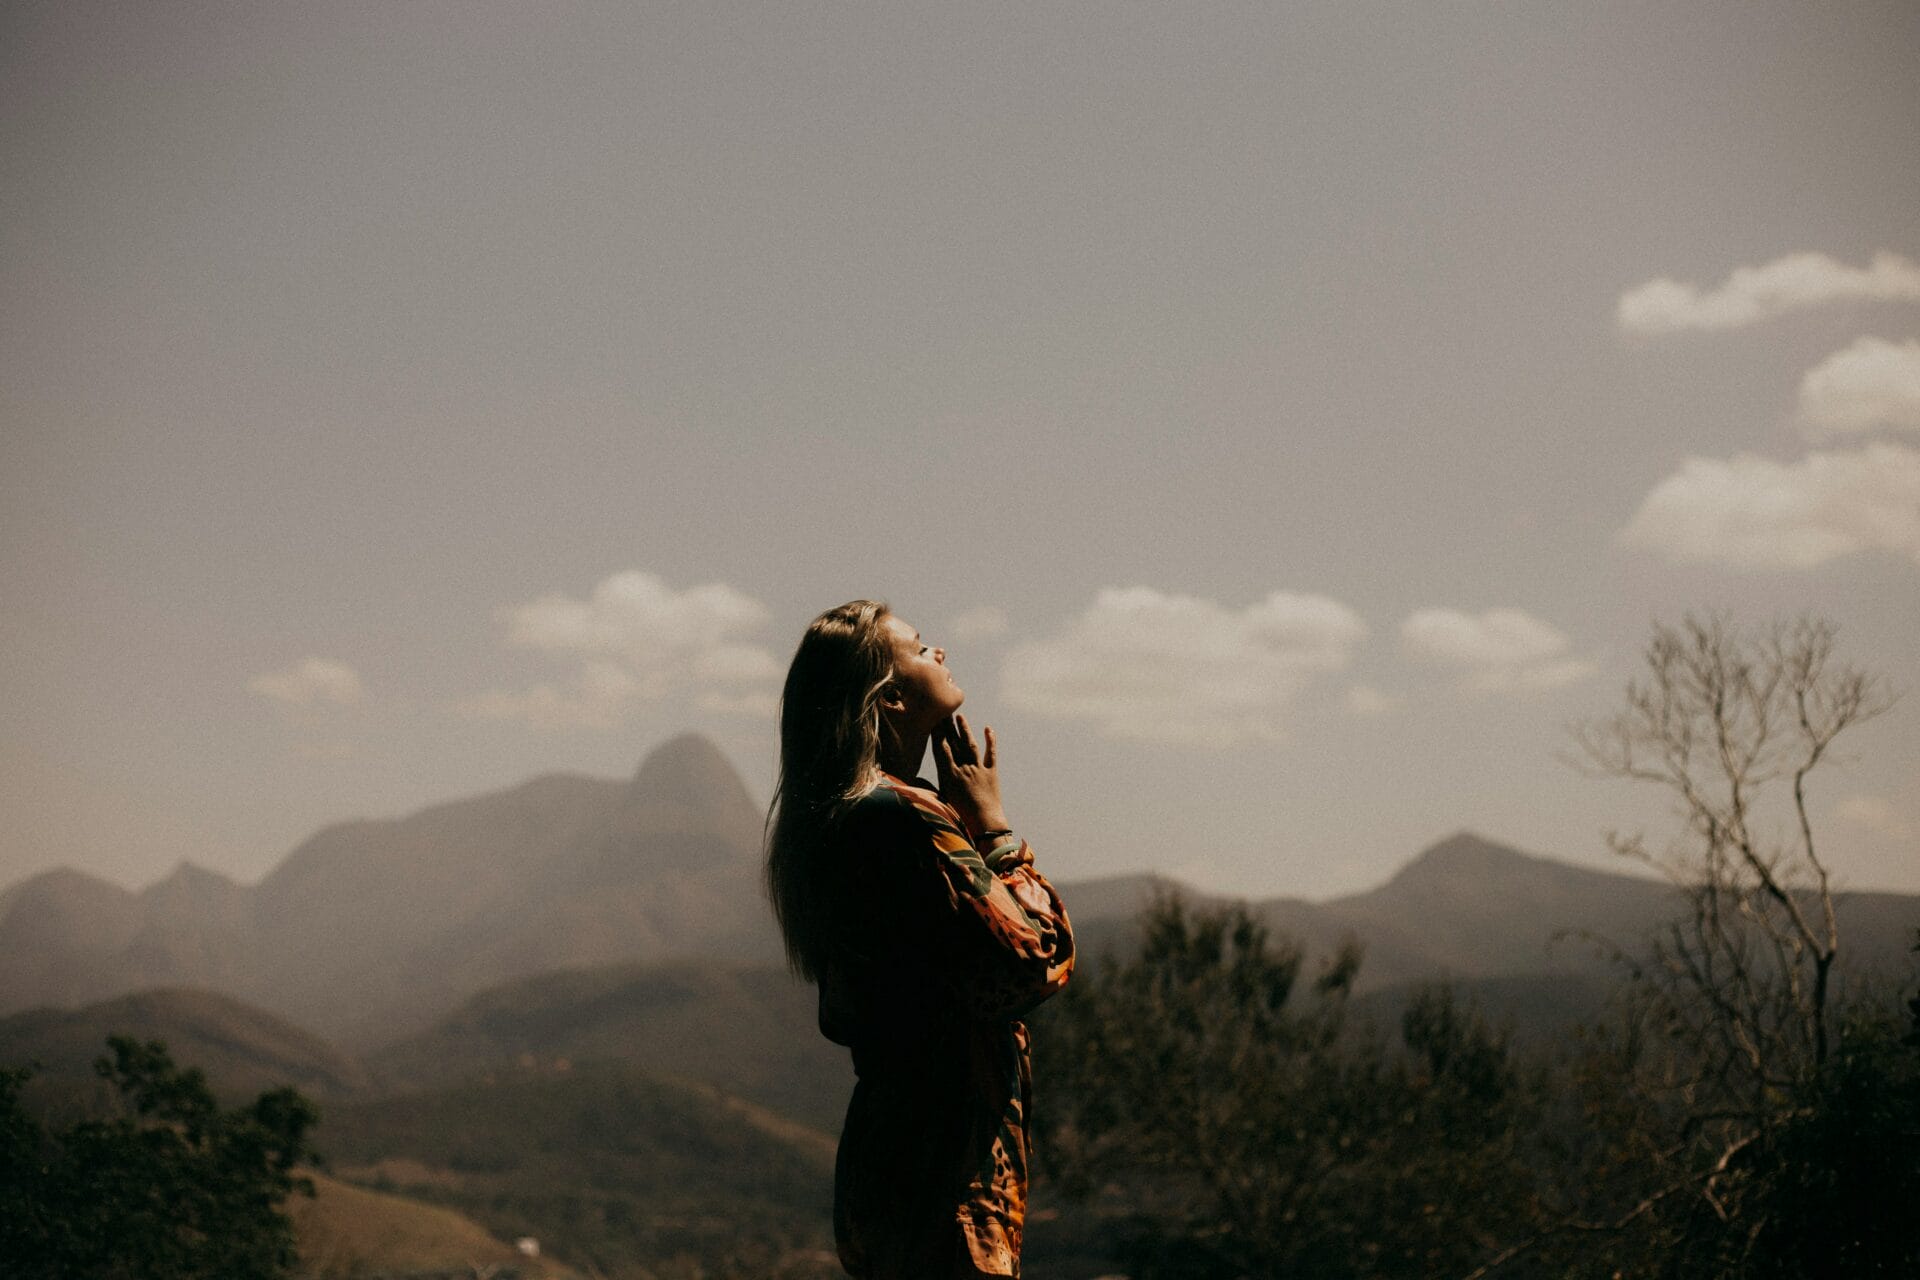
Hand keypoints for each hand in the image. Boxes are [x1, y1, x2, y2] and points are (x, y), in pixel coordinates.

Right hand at [934, 713, 1008, 839]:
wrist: (985, 824)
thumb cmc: (960, 817)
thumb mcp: (940, 802)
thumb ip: (926, 789)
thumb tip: (910, 780)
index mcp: (949, 775)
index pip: (941, 749)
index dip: (937, 733)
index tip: (932, 720)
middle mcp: (963, 768)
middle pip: (954, 743)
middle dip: (947, 726)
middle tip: (943, 710)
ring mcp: (978, 769)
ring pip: (970, 745)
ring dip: (965, 730)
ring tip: (959, 716)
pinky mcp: (992, 773)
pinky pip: (991, 754)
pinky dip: (991, 741)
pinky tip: (988, 729)